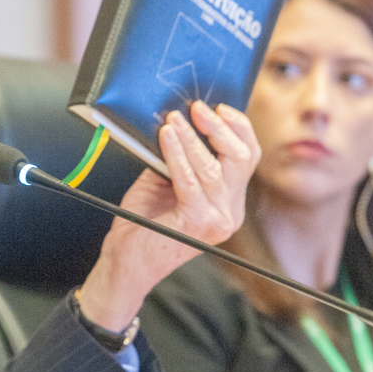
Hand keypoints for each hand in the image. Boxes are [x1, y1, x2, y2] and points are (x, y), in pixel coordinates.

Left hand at [77, 101, 260, 330]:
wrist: (126, 263)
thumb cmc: (141, 223)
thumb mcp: (164, 181)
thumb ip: (178, 158)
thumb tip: (178, 121)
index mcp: (228, 202)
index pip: (247, 158)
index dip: (238, 128)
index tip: (220, 108)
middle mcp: (229, 212)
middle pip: (240, 159)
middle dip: (219, 128)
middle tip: (197, 108)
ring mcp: (218, 220)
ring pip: (214, 168)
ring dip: (192, 139)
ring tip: (174, 120)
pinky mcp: (198, 224)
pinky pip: (190, 181)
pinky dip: (177, 155)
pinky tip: (167, 137)